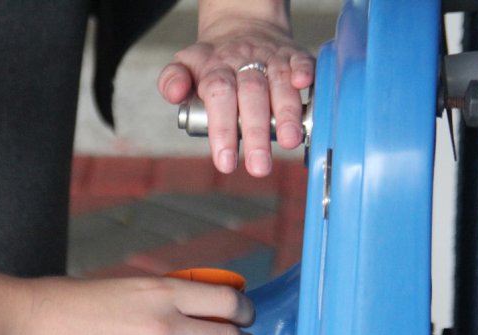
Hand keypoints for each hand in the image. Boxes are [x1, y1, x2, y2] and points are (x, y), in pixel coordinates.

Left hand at [158, 5, 313, 176]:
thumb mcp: (184, 64)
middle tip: (259, 166)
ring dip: (286, 113)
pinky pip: (302, 60)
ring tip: (289, 142)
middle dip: (256, 132)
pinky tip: (305, 86)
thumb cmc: (214, 60)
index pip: (218, 97)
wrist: (242, 26)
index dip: (222, 130)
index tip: (226, 162)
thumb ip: (172, 80)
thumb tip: (174, 93)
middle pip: (251, 95)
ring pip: (279, 83)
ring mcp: (272, 59)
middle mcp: (245, 64)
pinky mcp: (294, 55)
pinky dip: (306, 72)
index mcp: (216, 70)